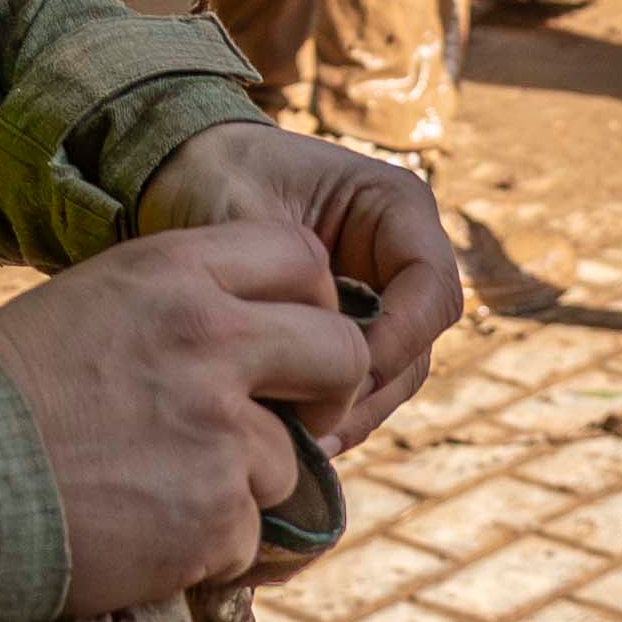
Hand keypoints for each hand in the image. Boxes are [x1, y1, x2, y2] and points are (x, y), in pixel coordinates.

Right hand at [0, 222, 375, 615]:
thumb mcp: (93, 302)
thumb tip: (258, 339)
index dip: (312, 306)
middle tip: (288, 422)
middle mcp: (211, 339)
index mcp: (174, 272)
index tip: (291, 343)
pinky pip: (251, 534)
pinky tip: (143, 532)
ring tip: (158, 488)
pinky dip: (208, 545)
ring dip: (242, 484)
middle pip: (341, 353)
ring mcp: (221, 429)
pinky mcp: (217, 513)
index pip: (302, 260)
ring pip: (291, 461)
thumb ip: (182, 306)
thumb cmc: (4, 390)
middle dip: (326, 393)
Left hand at [130, 120, 462, 445]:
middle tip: (316, 429)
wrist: (190, 175)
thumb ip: (278, 274)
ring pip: (394, 377)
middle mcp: (402, 257)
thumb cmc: (219, 175)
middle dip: (370, 391)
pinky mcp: (354, 334)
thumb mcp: (245, 212)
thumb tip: (308, 355)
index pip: (432, 289)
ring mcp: (383, 300)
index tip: (342, 373)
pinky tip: (297, 441)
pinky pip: (360, 385)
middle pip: (418, 346)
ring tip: (304, 446)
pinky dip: (335, 413)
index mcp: (396, 209)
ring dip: (354, 413)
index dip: (399, 339)